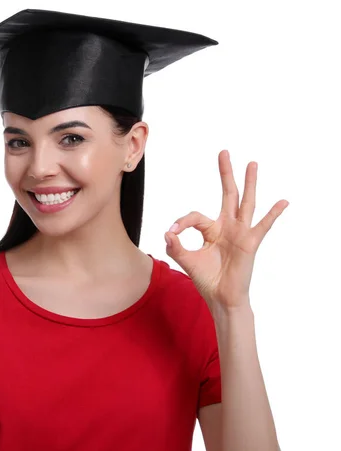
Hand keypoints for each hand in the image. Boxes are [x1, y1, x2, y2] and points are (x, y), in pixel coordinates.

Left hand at [164, 150, 288, 309]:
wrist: (220, 298)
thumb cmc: (207, 279)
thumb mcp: (187, 260)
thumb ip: (176, 247)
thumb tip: (167, 232)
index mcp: (212, 230)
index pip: (196, 216)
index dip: (182, 222)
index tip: (172, 233)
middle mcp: (227, 227)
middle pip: (227, 195)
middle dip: (225, 174)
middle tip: (224, 153)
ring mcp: (240, 233)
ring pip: (246, 203)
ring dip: (249, 183)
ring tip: (252, 164)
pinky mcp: (250, 243)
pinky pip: (263, 226)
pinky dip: (273, 214)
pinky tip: (283, 202)